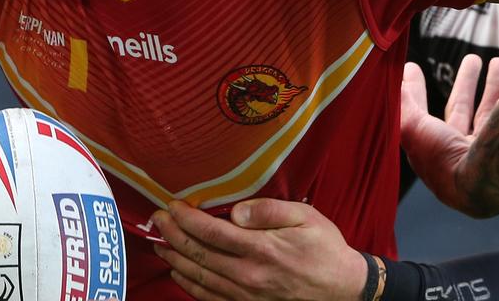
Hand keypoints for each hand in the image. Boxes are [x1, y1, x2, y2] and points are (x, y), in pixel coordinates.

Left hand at [152, 198, 369, 300]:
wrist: (342, 289)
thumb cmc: (325, 248)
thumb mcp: (305, 218)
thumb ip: (269, 211)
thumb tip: (236, 211)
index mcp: (260, 248)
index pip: (211, 232)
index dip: (186, 219)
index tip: (172, 206)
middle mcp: (247, 274)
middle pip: (199, 254)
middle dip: (173, 235)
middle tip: (157, 220)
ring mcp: (245, 294)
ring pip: (199, 277)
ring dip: (175, 259)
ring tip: (159, 244)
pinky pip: (209, 297)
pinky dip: (188, 286)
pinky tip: (178, 274)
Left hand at [400, 54, 498, 214]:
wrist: (486, 184)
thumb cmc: (445, 159)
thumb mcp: (413, 128)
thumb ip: (402, 104)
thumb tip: (390, 79)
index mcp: (433, 154)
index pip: (422, 117)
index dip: (416, 91)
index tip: (412, 68)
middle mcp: (459, 155)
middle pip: (462, 111)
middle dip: (467, 83)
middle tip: (473, 58)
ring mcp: (486, 153)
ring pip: (490, 113)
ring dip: (493, 86)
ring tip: (497, 61)